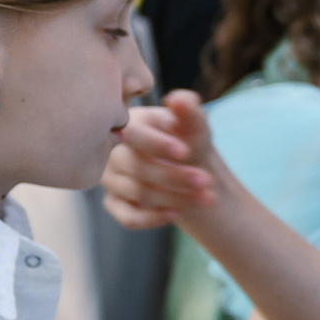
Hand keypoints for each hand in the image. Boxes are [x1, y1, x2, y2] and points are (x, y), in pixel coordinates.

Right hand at [102, 93, 224, 230]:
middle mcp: (113, 152)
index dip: (158, 144)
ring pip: (137, 193)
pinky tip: (177, 214)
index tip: (186, 152)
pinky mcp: (116, 204)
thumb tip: (178, 100)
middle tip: (207, 181)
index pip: (133, 134)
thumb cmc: (190, 140)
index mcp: (130, 126)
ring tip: (208, 197)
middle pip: (137, 167)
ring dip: (175, 197)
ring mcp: (112, 179)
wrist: (193, 171)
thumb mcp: (196, 125)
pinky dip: (152, 218)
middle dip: (175, 176)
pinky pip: (128, 217)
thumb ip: (190, 110)